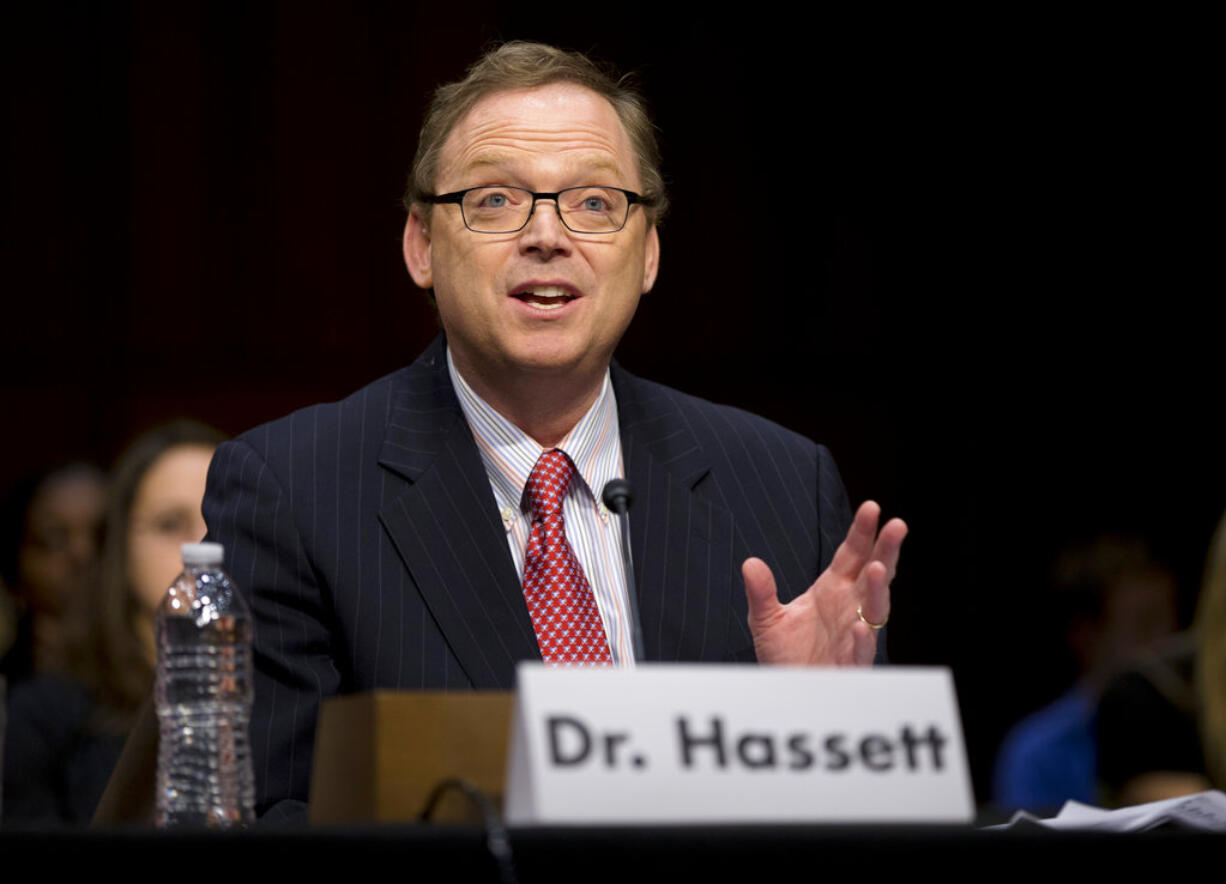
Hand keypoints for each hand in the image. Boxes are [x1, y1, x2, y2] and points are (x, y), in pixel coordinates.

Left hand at [742, 501, 905, 665]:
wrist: (786, 691)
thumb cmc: (784, 655)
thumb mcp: (766, 620)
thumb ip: (761, 593)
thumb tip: (750, 564)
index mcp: (833, 589)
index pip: (852, 554)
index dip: (863, 532)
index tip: (871, 508)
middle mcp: (850, 607)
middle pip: (874, 573)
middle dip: (886, 550)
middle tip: (897, 525)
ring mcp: (855, 635)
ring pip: (876, 609)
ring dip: (878, 589)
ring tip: (878, 568)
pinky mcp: (852, 665)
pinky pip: (862, 652)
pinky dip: (862, 640)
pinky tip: (860, 627)